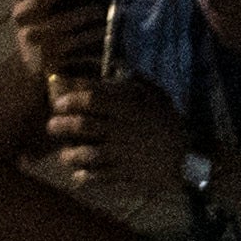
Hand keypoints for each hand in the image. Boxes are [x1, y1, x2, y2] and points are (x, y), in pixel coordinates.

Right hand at [0, 0, 98, 80]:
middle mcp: (22, 20)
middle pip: (37, 1)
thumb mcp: (41, 11)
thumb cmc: (47, 26)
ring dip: (80, 15)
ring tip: (97, 10)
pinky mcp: (48, 57)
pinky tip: (101, 30)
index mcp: (20, 2)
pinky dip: (88, 35)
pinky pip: (71, 43)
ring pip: (58, 24)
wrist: (37, 65)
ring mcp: (34, 39)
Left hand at [46, 73, 191, 195]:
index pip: (91, 99)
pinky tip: (78, 176)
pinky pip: (101, 177)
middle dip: (61, 126)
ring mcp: (122, 155)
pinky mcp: (126, 175)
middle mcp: (120, 130)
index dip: (70, 98)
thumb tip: (116, 63)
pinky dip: (86, 178)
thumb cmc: (170, 123)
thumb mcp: (156, 95)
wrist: (189, 159)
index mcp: (127, 108)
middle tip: (51, 126)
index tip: (58, 101)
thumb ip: (135, 79)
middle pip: (82, 126)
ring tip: (63, 154)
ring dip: (70, 154)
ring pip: (87, 154)